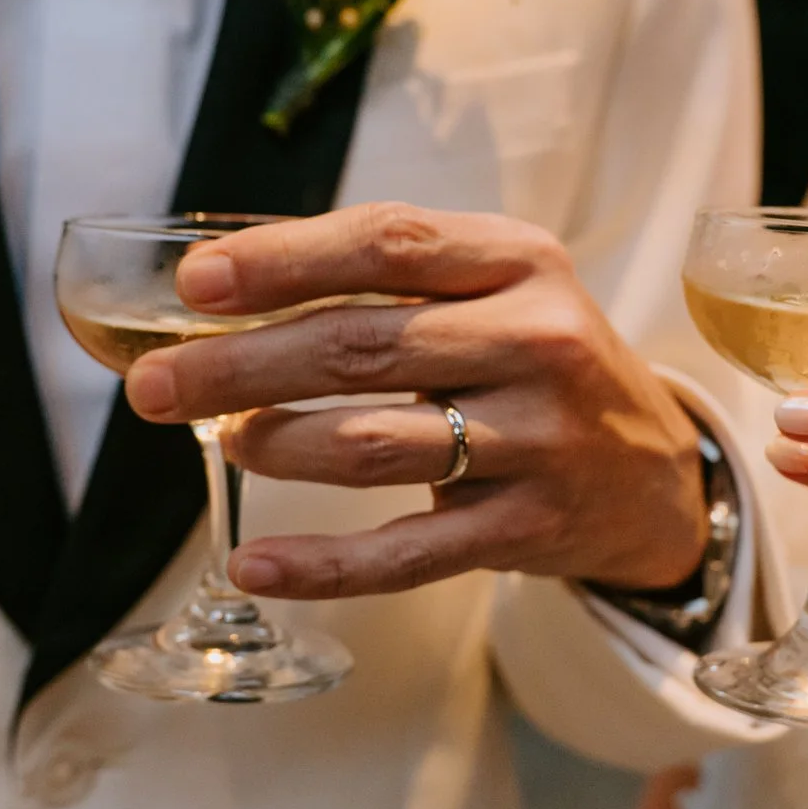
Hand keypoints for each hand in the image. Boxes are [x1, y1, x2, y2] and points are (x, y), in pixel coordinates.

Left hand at [122, 203, 710, 598]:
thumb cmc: (536, 362)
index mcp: (521, 260)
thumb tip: (223, 283)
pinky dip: (321, 564)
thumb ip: (389, 277)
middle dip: (238, 365)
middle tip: (153, 386)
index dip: (282, 260)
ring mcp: (537, 439)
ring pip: (374, 442)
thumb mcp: (497, 288)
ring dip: (276, 444)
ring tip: (224, 439)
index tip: (195, 283)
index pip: (388, 244)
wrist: (654, 472)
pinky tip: (253, 563)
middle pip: (361, 346)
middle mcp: (536, 341)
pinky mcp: (526, 528)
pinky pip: (406, 552)